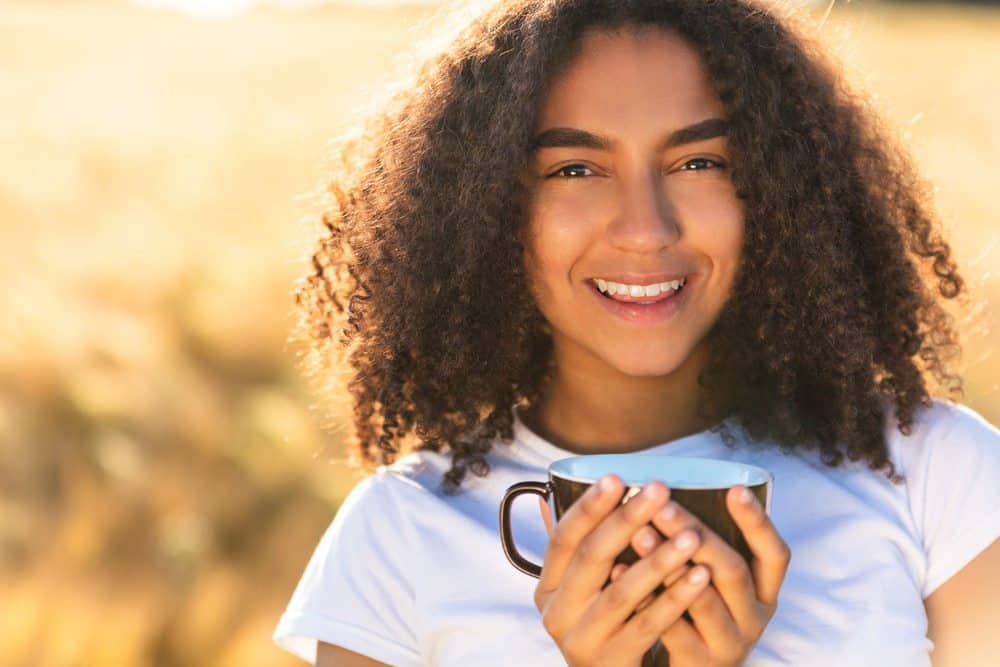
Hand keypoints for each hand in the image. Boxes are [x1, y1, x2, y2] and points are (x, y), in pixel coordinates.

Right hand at [533, 475, 711, 666]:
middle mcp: (556, 613)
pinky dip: (675, 598)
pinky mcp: (611, 662)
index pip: (563, 538)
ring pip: (622, 591)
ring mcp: (581, 641)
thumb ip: (580, 548)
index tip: (617, 477)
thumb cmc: (606, 623)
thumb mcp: (586, 589)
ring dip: (659, 559)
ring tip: (691, 534)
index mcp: (547, 588)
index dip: (589, 507)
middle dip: (627, 520)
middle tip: (659, 490)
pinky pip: (648, 624)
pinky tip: (701, 575)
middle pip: (591, 558)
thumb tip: (558, 491)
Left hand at [610, 485, 790, 666]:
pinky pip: (671, 628)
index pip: (774, 555)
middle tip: (663, 506)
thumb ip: (704, 548)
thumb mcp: (714, 584)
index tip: (736, 489)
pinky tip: (620, 571)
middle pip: (732, 571)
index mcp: (763, 592)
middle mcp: (753, 618)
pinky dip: (646, 597)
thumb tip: (665, 494)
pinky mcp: (698, 663)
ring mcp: (728, 644)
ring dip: (669, 563)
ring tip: (640, 532)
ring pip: (703, 600)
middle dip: (696, 534)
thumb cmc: (695, 614)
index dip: (757, 522)